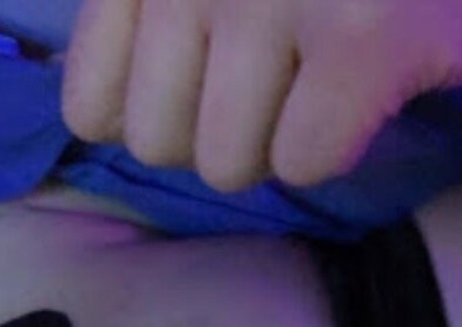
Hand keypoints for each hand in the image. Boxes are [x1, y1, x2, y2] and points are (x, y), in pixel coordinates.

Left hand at [62, 0, 461, 190]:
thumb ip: (143, 26)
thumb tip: (102, 123)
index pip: (90, 109)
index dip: (152, 119)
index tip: (207, 83)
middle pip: (158, 147)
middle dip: (221, 133)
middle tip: (280, 76)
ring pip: (227, 165)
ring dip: (281, 141)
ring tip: (324, 73)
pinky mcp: (363, 35)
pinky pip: (304, 162)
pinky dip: (341, 143)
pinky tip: (370, 84)